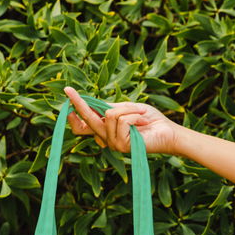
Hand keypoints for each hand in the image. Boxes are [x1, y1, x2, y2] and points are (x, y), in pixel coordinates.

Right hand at [63, 86, 181, 154]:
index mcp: (106, 130)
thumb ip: (109, 108)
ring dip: (129, 109)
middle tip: (67, 89)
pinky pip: (121, 120)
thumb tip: (89, 104)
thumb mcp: (126, 108)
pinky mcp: (122, 145)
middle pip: (87, 121)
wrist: (167, 131)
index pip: (84, 124)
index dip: (75, 111)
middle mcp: (106, 139)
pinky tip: (143, 122)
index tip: (67, 93)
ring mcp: (113, 144)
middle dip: (79, 103)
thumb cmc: (149, 119)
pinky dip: (134, 115)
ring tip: (141, 115)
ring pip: (110, 115)